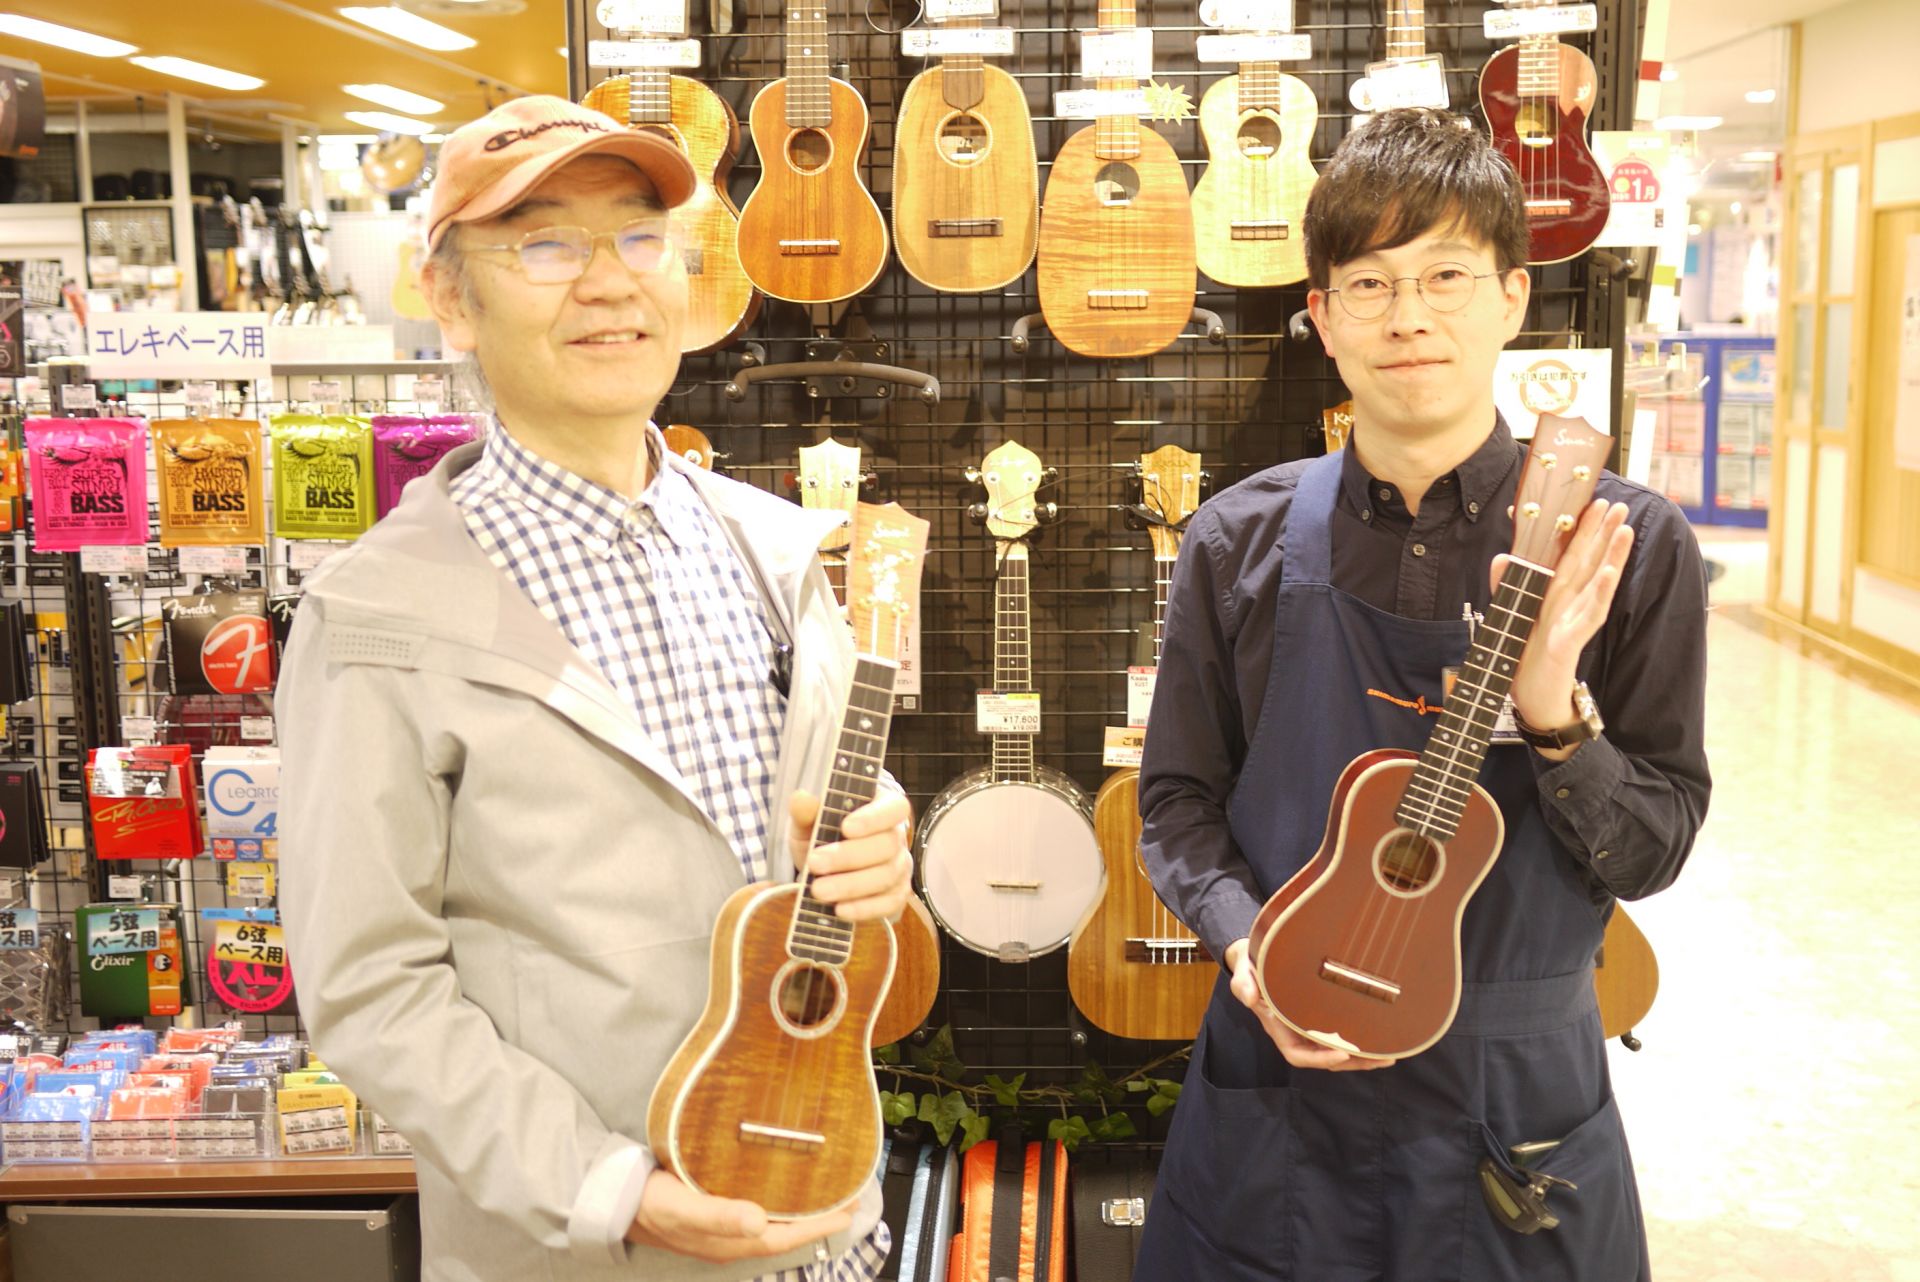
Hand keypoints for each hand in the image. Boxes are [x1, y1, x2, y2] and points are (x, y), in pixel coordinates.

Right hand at [625, 1167, 851, 1261]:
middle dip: (815, 1218)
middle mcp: (731, 1240)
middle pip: (783, 1233)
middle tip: (846, 1196)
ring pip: (771, 1222)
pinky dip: (774, 1199)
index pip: (785, 1239)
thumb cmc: (652, 1205)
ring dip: (797, 1209)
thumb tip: (761, 1222)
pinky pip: (754, 1209)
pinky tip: (779, 1182)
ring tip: (823, 1189)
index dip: (818, 1226)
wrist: (617, 1201)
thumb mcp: (685, 1209)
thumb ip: (720, 1215)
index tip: (849, 1210)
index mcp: (730, 1243)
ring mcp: (722, 1228)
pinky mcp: (713, 1211)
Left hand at [789, 791, 912, 921]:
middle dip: (849, 857)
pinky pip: (888, 904)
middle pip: (886, 846)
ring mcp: (899, 867)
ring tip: (818, 890)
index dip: (874, 818)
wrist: (823, 868)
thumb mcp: (808, 821)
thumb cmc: (821, 836)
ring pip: (886, 876)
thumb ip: (806, 811)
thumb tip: (802, 799)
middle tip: (816, 863)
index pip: (894, 808)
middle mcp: (897, 837)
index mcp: (882, 807)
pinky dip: (864, 908)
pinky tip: (840, 910)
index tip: (846, 827)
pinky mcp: (896, 895)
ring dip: (851, 885)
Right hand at [1224, 938, 1391, 1072]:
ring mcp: (1310, 1027)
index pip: (1298, 1055)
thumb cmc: (1252, 966)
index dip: (1320, 1059)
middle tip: (1382, 1059)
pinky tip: (1380, 1038)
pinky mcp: (1321, 1016)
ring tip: (1389, 1055)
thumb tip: (1249, 996)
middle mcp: (1296, 1033)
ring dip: (1362, 1057)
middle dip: (1354, 1063)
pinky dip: (1360, 1040)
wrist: (1258, 958)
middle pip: (1325, 1059)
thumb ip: (1244, 984)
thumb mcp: (1244, 973)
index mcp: (1278, 1028)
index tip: (1342, 1053)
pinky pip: (1341, 1035)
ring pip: (1337, 1051)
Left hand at [1497, 499, 1633, 748]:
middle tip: (1619, 504)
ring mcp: (1573, 621)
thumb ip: (1509, 586)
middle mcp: (1570, 604)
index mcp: (1557, 596)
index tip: (1593, 502)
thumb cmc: (1528, 657)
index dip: (1582, 530)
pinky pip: (1589, 614)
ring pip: (1598, 582)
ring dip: (1613, 555)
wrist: (1531, 699)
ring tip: (1625, 527)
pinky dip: (1600, 593)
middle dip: (1605, 533)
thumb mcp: (1514, 616)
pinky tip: (1611, 573)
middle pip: (1591, 562)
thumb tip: (1502, 557)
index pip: (1572, 556)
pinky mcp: (1570, 640)